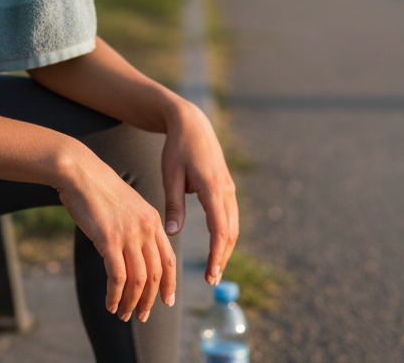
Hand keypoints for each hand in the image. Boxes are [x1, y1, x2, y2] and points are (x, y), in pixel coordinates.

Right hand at [55, 147, 176, 322]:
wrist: (80, 173)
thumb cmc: (99, 189)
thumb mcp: (127, 207)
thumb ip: (135, 229)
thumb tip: (131, 256)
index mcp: (153, 220)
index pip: (169, 259)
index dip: (169, 284)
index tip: (166, 301)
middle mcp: (146, 228)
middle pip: (155, 274)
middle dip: (149, 300)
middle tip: (141, 316)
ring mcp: (129, 234)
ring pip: (138, 279)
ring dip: (131, 302)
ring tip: (124, 315)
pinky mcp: (109, 239)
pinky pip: (117, 277)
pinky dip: (115, 295)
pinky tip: (110, 304)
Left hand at [161, 101, 238, 284]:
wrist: (192, 123)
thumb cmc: (176, 148)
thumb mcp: (170, 175)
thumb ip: (173, 205)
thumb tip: (172, 233)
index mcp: (212, 188)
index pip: (219, 229)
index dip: (216, 254)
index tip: (210, 274)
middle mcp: (226, 190)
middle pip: (230, 232)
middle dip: (222, 258)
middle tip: (212, 281)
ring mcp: (229, 189)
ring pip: (233, 226)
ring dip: (225, 249)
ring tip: (214, 270)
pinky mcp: (226, 188)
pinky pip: (230, 217)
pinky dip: (225, 236)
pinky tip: (217, 248)